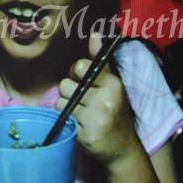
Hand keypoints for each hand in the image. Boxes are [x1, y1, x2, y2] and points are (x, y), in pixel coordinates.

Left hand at [56, 33, 141, 164]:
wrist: (122, 147)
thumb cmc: (114, 111)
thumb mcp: (111, 84)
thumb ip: (100, 60)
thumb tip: (94, 34)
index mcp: (113, 84)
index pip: (79, 67)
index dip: (76, 74)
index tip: (84, 83)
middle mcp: (105, 99)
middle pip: (65, 85)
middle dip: (69, 93)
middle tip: (83, 103)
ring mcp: (96, 118)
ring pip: (60, 102)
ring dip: (66, 108)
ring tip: (81, 114)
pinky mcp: (85, 133)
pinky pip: (62, 119)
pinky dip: (67, 121)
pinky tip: (80, 125)